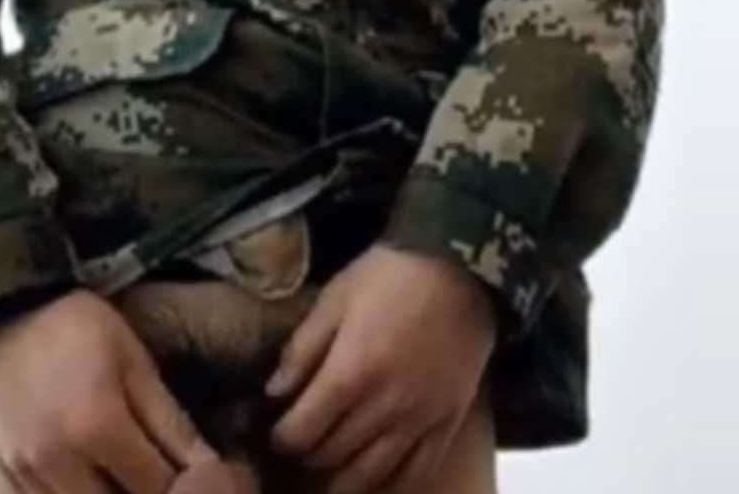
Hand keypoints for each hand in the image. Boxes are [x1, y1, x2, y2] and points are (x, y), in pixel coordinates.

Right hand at [0, 287, 219, 493]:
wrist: (13, 313)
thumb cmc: (86, 329)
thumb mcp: (138, 366)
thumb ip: (171, 423)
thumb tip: (210, 466)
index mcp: (98, 428)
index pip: (154, 485)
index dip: (187, 489)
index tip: (207, 481)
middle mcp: (57, 461)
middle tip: (172, 484)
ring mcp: (26, 471)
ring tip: (138, 482)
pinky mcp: (7, 470)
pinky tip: (102, 483)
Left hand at [266, 243, 497, 493]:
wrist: (465, 267)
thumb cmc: (392, 275)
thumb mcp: (336, 298)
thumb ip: (302, 349)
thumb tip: (273, 393)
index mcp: (349, 374)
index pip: (299, 433)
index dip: (280, 437)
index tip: (278, 428)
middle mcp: (383, 407)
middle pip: (330, 456)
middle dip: (308, 454)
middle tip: (304, 441)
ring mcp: (420, 419)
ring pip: (370, 473)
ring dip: (343, 478)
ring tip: (332, 468)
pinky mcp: (449, 421)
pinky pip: (418, 471)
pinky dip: (392, 484)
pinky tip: (376, 478)